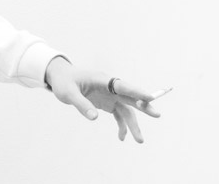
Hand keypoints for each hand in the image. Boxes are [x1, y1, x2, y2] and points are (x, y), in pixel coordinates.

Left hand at [44, 58, 164, 142]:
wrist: (61, 78)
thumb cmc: (64, 82)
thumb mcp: (68, 93)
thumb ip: (81, 104)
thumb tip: (94, 118)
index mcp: (102, 79)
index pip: (122, 86)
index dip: (136, 91)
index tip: (149, 97)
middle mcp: (110, 87)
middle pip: (130, 97)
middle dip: (144, 105)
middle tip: (157, 114)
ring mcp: (110, 95)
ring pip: (127, 110)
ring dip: (133, 124)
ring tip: (139, 141)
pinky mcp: (108, 103)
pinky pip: (119, 115)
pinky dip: (122, 126)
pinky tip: (122, 138)